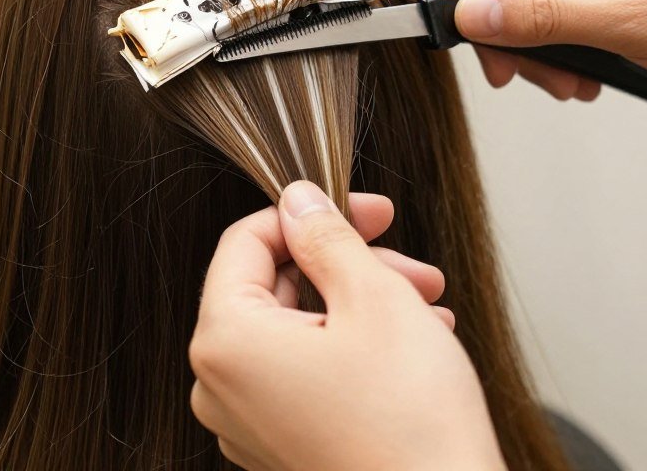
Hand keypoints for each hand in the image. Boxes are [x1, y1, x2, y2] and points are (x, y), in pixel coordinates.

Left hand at [189, 181, 505, 470]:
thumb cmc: (411, 426)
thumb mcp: (374, 299)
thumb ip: (327, 236)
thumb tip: (299, 201)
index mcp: (225, 341)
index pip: (247, 241)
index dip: (312, 214)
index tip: (368, 210)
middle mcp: (220, 386)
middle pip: (277, 286)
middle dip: (350, 266)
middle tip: (411, 268)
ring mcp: (247, 422)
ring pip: (298, 327)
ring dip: (362, 305)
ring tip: (427, 309)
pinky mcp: (279, 445)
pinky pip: (304, 371)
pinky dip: (353, 347)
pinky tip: (413, 343)